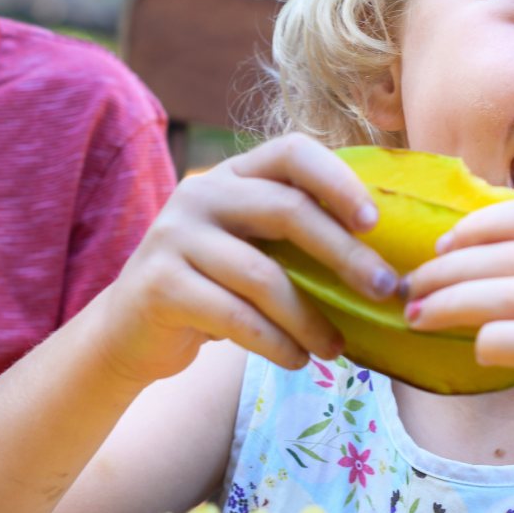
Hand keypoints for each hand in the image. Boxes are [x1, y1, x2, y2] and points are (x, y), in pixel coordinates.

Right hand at [90, 133, 400, 386]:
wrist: (129, 331)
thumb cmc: (211, 289)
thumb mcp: (250, 250)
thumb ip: (296, 240)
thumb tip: (384, 266)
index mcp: (231, 175)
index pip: (291, 152)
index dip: (337, 180)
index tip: (374, 222)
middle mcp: (200, 193)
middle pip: (286, 209)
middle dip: (343, 253)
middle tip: (383, 291)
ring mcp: (174, 236)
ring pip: (261, 274)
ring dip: (310, 317)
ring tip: (336, 349)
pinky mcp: (159, 284)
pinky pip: (233, 315)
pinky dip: (274, 342)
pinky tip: (298, 360)